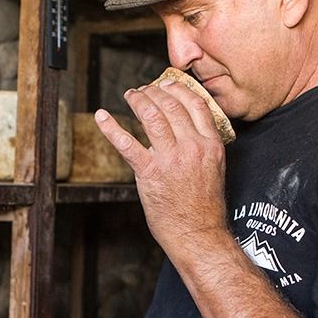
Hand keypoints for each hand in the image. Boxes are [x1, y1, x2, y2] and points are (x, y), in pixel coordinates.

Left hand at [94, 79, 229, 254]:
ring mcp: (171, 159)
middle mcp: (192, 147)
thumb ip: (200, 146)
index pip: (195, 104)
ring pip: (152, 115)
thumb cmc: (205, 207)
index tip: (166, 83)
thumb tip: (182, 130)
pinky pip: (127, 144)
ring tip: (130, 95)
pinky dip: (112, 128)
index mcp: (210, 144)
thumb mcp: (214, 168)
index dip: (178, 88)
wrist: (199, 234)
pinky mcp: (150, 173)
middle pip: (170, 105)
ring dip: (137, 100)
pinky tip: (103, 117)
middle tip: (143, 90)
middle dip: (153, 92)